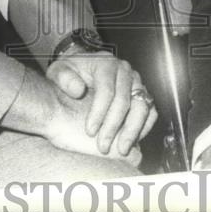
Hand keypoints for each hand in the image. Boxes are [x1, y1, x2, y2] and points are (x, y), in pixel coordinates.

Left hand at [13, 70, 142, 166]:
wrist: (83, 68)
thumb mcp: (59, 70)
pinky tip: (133, 141)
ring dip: (133, 130)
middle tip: (103, 146)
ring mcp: (136, 82)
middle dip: (114, 127)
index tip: (89, 132)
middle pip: (125, 101)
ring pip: (142, 106)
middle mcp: (125, 70)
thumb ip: (64, 78)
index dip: (99, 113)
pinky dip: (144, 127)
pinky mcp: (142, 93)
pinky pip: (151, 111)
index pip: (107, 90)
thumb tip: (78, 90)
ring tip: (122, 149)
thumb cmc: (71, 72)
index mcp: (106, 63)